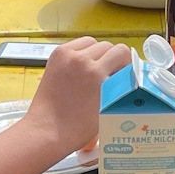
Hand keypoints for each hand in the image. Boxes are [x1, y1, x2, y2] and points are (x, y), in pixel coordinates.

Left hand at [25, 38, 132, 160]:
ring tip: (95, 70)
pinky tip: (82, 67)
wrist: (47, 130)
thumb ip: (119, 87)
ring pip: (92, 43)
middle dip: (113, 59)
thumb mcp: (107, 108)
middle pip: (108, 46)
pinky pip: (77, 45)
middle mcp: (81, 60)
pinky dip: (83, 52)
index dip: (127, 63)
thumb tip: (127, 76)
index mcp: (97, 74)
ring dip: (98, 54)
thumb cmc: (77, 127)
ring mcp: (67, 56)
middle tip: (111, 75)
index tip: (125, 73)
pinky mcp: (56, 56)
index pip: (122, 52)